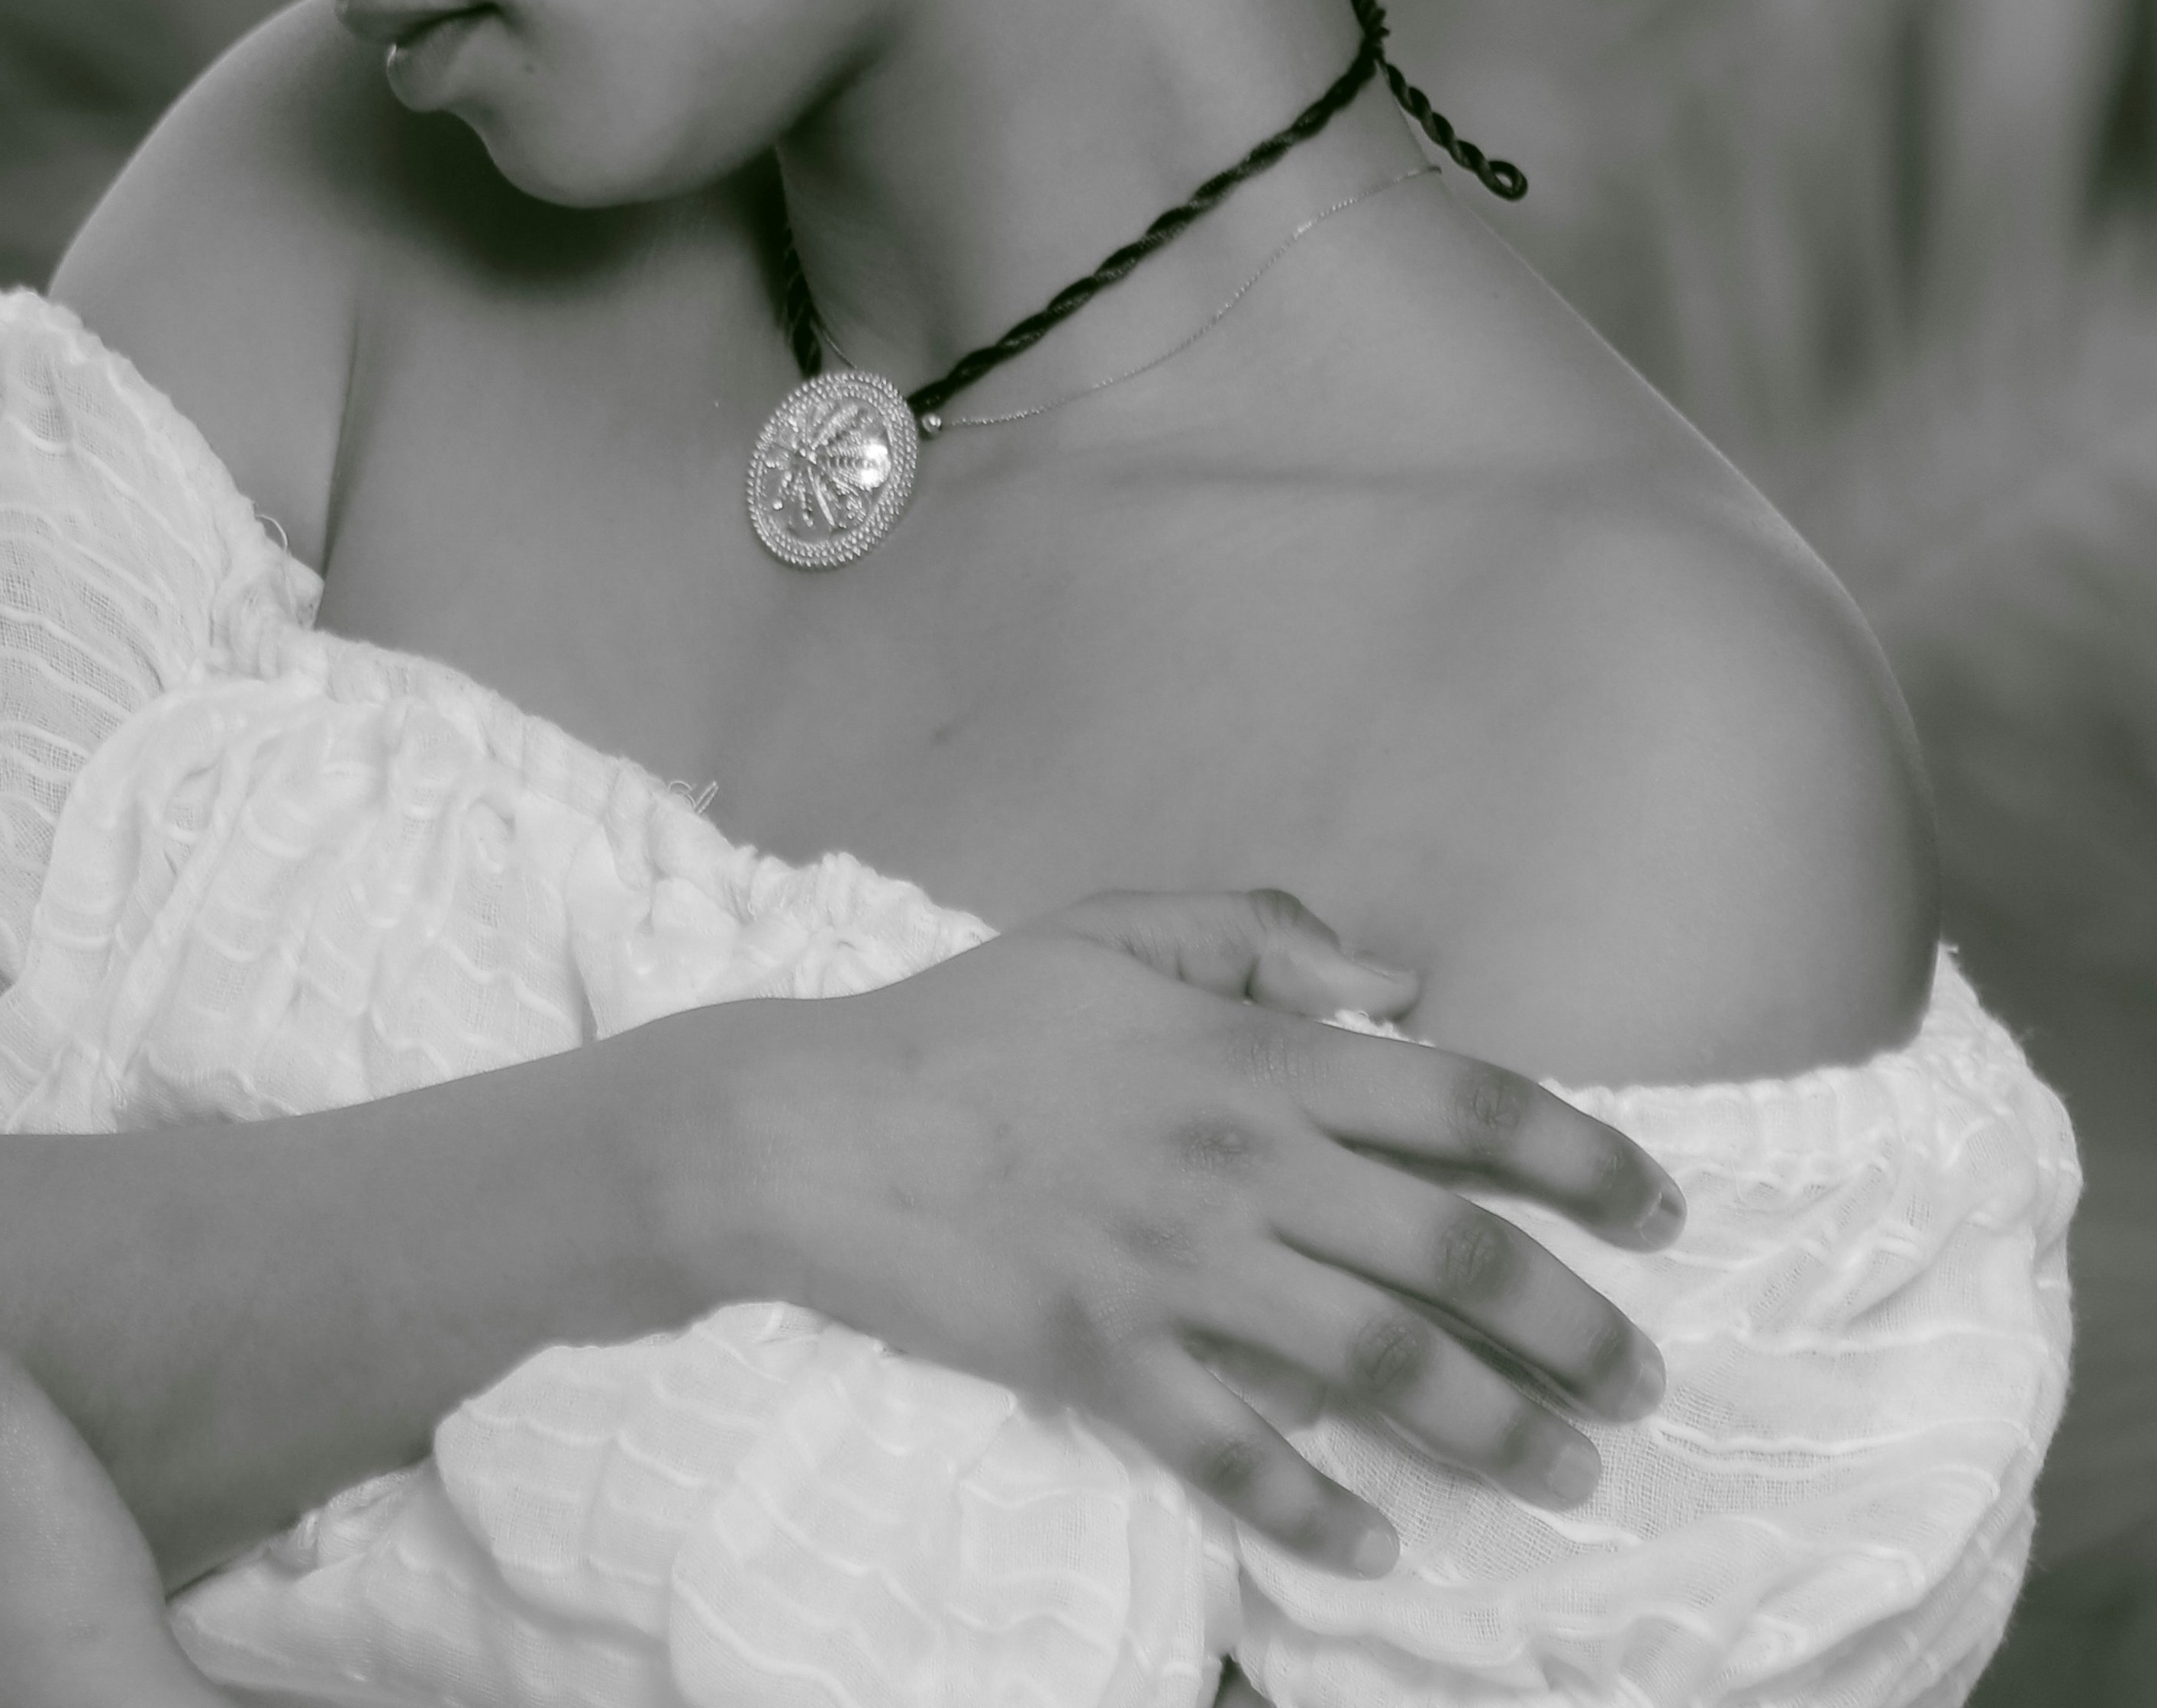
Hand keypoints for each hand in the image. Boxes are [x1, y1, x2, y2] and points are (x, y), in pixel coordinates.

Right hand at [732, 887, 1683, 1577]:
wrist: (815, 1125)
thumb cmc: (969, 1020)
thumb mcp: (1110, 929)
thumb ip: (1257, 932)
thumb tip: (1393, 983)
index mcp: (1252, 1053)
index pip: (1464, 1105)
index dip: (1583, 1156)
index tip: (1658, 1208)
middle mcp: (1241, 1165)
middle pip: (1454, 1256)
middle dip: (1573, 1325)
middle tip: (1640, 1376)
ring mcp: (1175, 1269)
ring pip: (1379, 1367)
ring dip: (1494, 1430)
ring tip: (1568, 1469)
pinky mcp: (1105, 1358)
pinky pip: (1234, 1453)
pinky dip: (1313, 1510)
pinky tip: (1371, 1545)